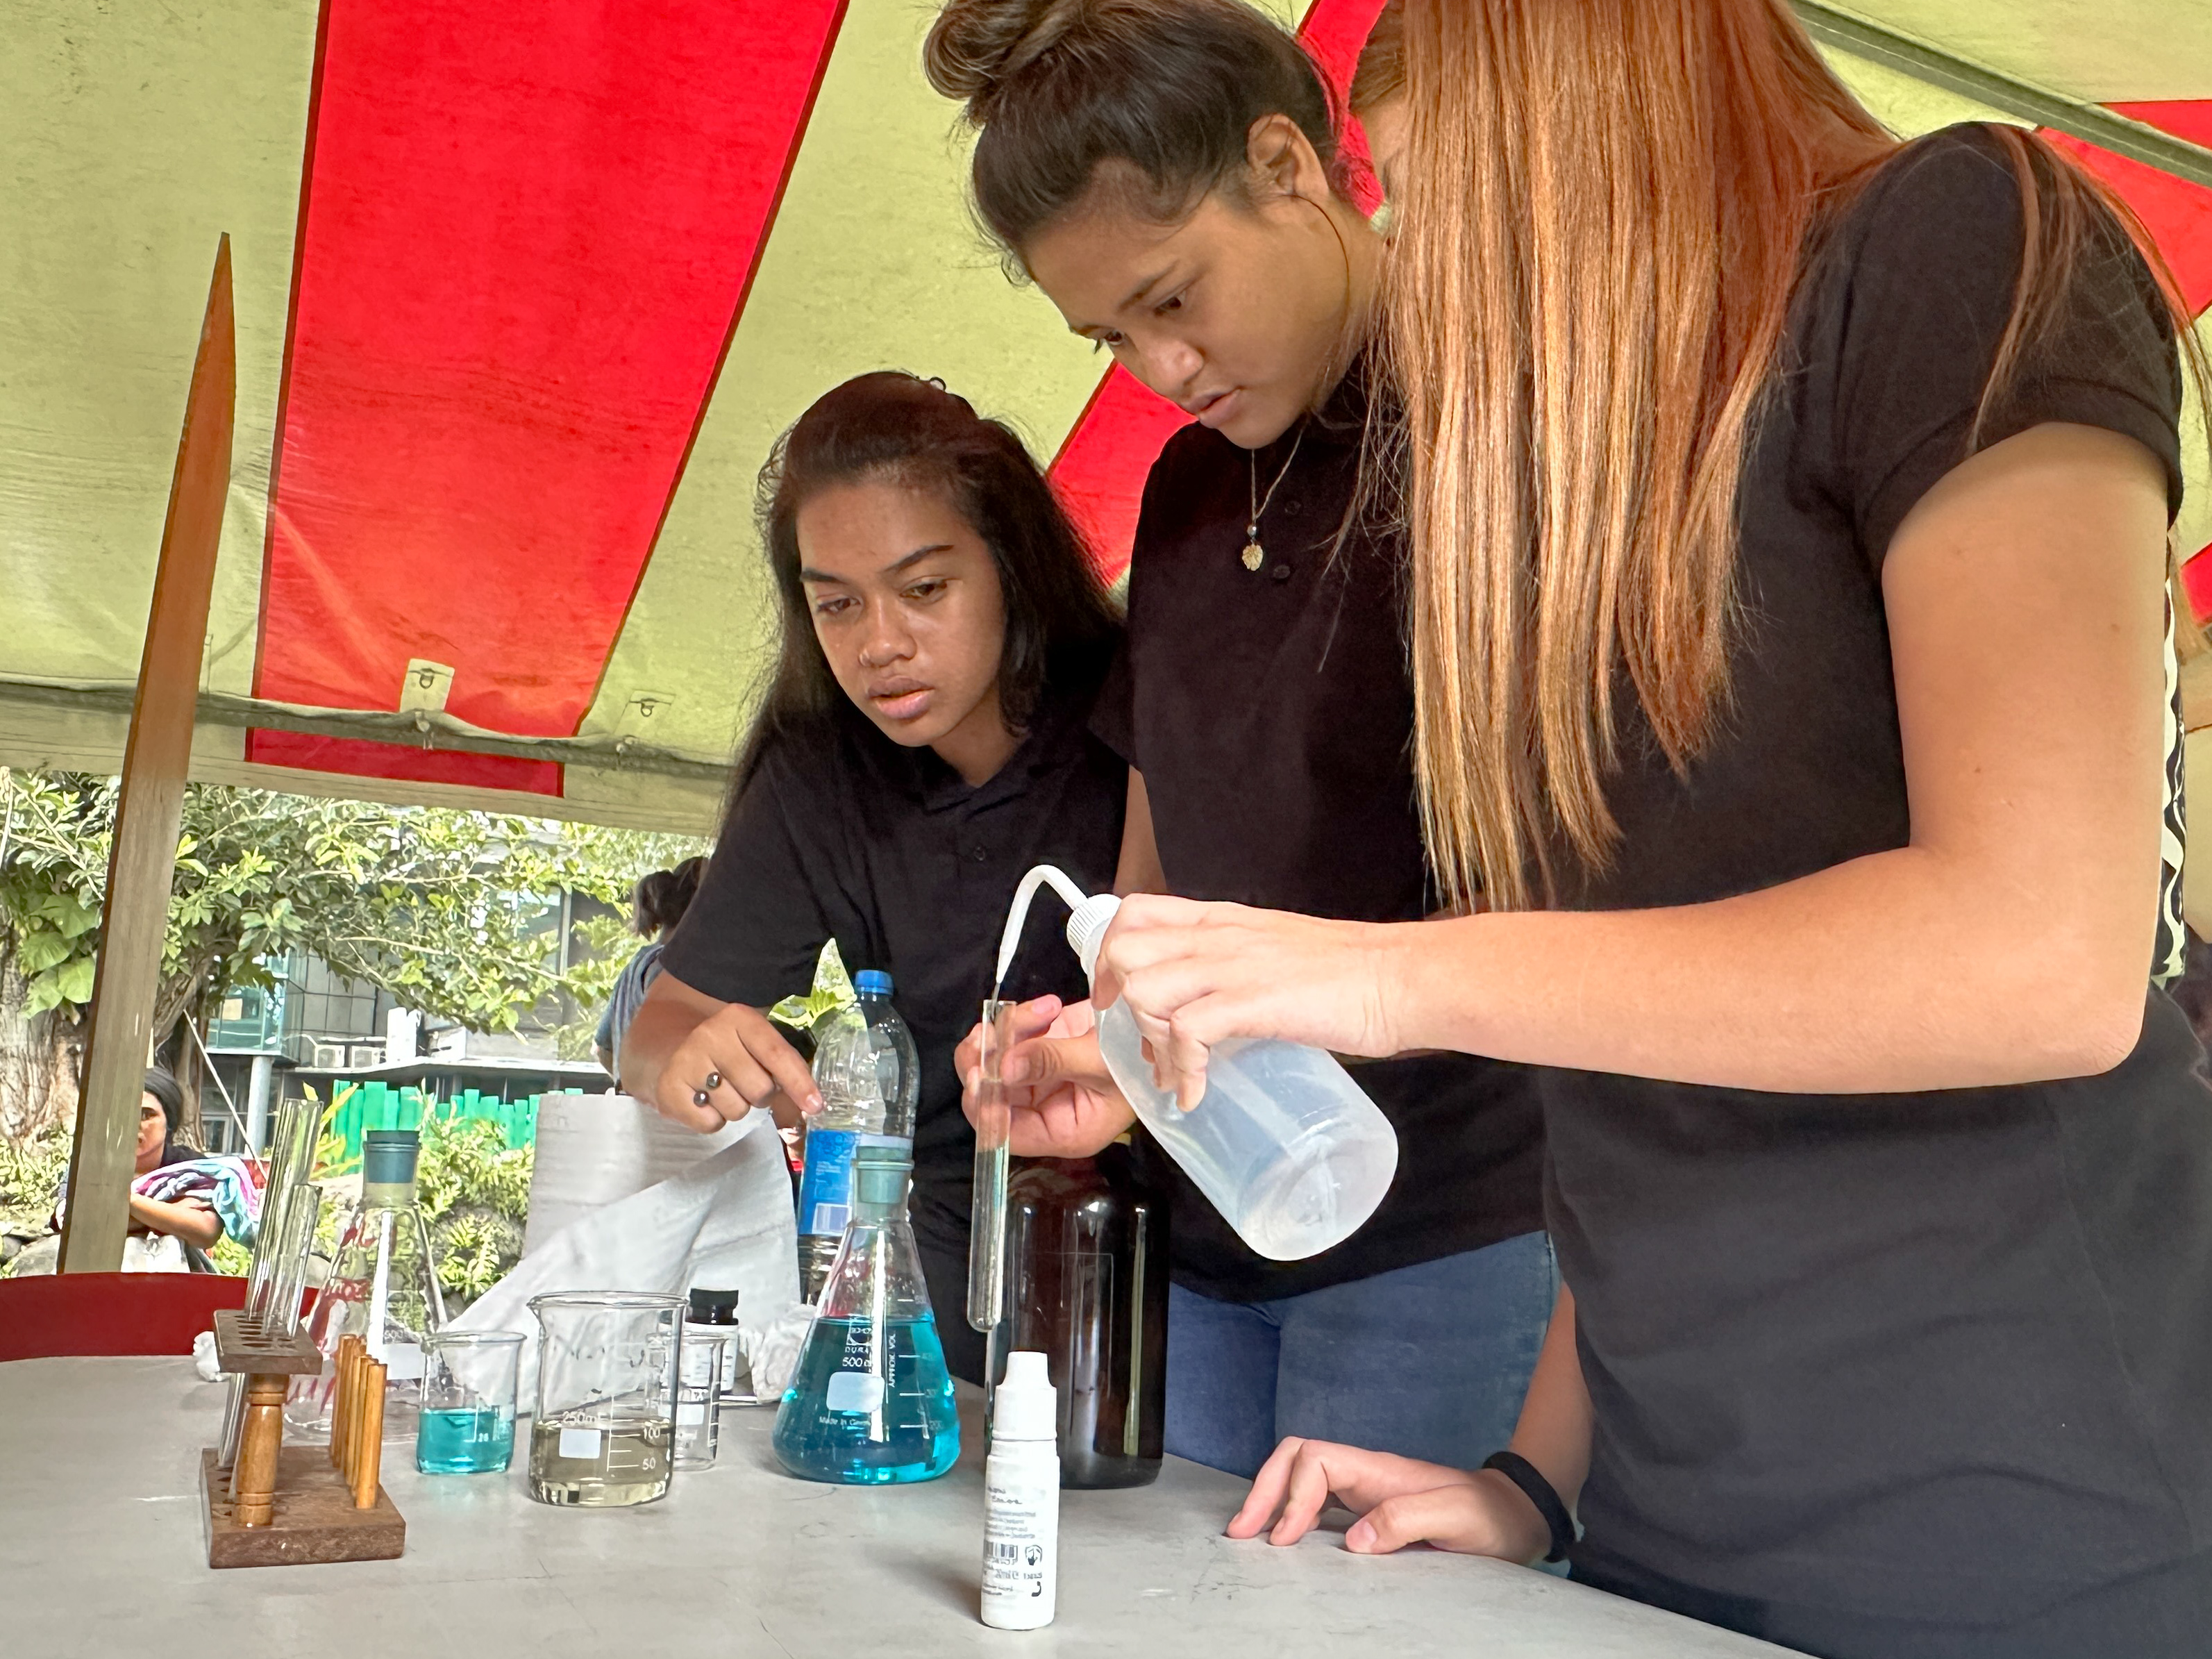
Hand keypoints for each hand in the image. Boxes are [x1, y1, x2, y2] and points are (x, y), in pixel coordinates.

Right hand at [649, 1001, 820, 1131]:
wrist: (667, 1048)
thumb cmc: (725, 1051)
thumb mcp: (752, 1045)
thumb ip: (783, 1070)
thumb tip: (812, 1108)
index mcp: (738, 1018)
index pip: (777, 1054)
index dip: (799, 1083)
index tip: (815, 1106)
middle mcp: (711, 1035)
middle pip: (759, 1089)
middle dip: (760, 1095)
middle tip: (745, 1084)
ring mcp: (687, 1062)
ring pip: (736, 1110)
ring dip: (735, 1107)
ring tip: (720, 1089)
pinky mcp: (669, 1090)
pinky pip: (710, 1124)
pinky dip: (713, 1120)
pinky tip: (704, 1100)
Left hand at [957, 995, 1135, 1157]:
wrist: (1157, 1025)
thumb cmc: (1141, 1059)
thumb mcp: (1098, 1063)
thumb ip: (1050, 1062)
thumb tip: (1002, 1068)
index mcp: (1061, 1131)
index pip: (1006, 1133)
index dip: (985, 1107)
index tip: (980, 1073)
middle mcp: (1042, 1110)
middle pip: (990, 1095)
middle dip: (985, 1061)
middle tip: (990, 1033)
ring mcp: (1037, 1078)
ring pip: (994, 1061)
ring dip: (1005, 1033)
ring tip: (1040, 1012)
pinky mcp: (1038, 1049)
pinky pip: (1010, 1037)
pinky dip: (1020, 1018)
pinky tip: (1051, 1007)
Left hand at [1100, 895, 1406, 1109]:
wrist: (1399, 977)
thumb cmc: (1349, 972)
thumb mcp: (1274, 951)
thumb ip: (1234, 967)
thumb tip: (1207, 1006)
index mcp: (1221, 921)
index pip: (1136, 913)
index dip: (1110, 954)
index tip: (1116, 996)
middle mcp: (1218, 937)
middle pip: (1124, 950)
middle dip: (1118, 1002)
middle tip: (1141, 1042)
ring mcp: (1233, 967)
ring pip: (1144, 988)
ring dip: (1150, 1038)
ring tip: (1175, 1070)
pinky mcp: (1253, 1001)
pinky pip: (1186, 1032)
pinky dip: (1181, 1070)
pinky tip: (1195, 1093)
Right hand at [1227, 1438, 1549, 1559]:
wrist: (1514, 1514)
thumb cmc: (1490, 1516)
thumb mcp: (1456, 1517)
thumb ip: (1406, 1520)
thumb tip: (1353, 1539)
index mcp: (1379, 1470)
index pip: (1315, 1460)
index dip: (1291, 1496)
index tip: (1284, 1539)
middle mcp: (1365, 1473)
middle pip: (1296, 1458)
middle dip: (1264, 1489)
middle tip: (1241, 1530)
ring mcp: (1365, 1489)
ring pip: (1301, 1476)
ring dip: (1271, 1498)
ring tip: (1249, 1533)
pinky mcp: (1369, 1508)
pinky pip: (1316, 1500)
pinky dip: (1291, 1514)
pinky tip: (1284, 1539)